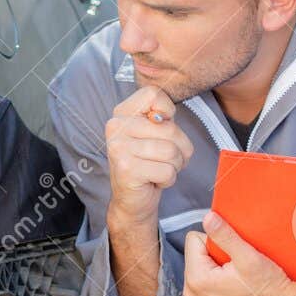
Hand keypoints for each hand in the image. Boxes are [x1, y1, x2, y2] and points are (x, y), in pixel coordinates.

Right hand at [104, 86, 193, 227]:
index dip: (168, 112)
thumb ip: (162, 118)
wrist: (132, 200)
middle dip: (180, 149)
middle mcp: (115, 126)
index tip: (161, 128)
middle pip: (170, 128)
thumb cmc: (148, 163)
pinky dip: (168, 179)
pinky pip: (167, 170)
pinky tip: (154, 180)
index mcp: (122, 113)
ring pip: (171, 151)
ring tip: (160, 169)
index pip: (153, 94)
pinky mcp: (126, 169)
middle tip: (166, 159)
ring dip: (175, 165)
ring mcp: (119, 147)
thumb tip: (164, 116)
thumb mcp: (155, 134)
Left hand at [182, 211, 295, 295]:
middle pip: (196, 254)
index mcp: (196, 280)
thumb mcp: (247, 257)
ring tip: (238, 276)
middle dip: (215, 254)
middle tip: (237, 266)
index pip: (193, 240)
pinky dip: (219, 280)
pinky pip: (206, 282)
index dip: (215, 240)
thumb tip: (208, 218)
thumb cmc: (268, 289)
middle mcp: (191, 294)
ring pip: (201, 267)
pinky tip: (236, 285)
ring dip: (218, 266)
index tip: (233, 253)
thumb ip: (224, 235)